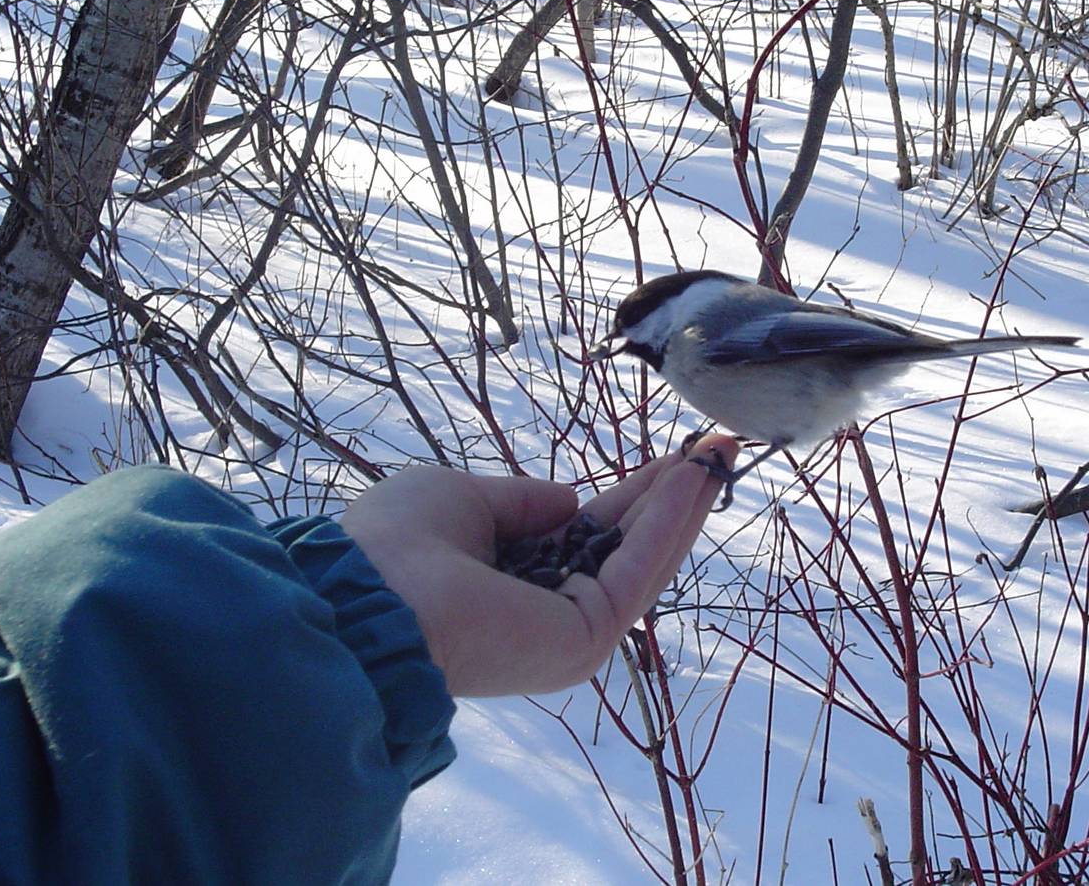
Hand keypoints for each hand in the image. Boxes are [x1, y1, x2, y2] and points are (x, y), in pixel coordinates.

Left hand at [338, 436, 738, 696]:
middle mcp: (545, 610)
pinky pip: (635, 574)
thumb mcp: (462, 498)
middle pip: (625, 546)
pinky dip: (668, 525)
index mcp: (510, 580)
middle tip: (716, 449)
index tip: (671, 459)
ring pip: (641, 560)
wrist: (368, 600)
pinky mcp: (587, 639)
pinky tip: (692, 481)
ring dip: (683, 506)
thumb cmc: (399, 543)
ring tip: (720, 455)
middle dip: (671, 497)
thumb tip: (569, 501)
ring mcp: (570, 631)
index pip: (587, 535)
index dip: (630, 496)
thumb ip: (521, 501)